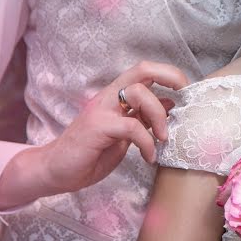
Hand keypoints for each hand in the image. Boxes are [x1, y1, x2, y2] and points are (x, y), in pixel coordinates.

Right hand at [0, 61, 188, 208]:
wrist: (54, 171)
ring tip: (163, 139)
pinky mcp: (97, 127)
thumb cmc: (89, 154)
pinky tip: (149, 157)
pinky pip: (132, 126)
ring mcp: (101, 110)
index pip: (145, 71)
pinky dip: (147, 142)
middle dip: (170, 76)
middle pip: (143, 69)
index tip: (186, 92)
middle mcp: (109, 96)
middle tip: (185, 97)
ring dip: (159, 116)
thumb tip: (170, 104)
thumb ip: (143, 118)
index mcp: (116, 96)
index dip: (169, 74)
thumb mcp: (124, 134)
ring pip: (139, 93)